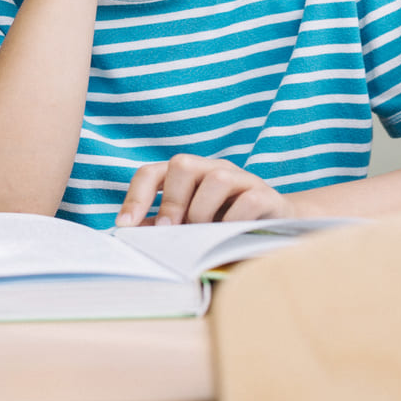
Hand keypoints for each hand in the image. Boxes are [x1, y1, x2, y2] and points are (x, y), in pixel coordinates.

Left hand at [116, 154, 295, 225]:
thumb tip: (129, 236)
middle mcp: (211, 169)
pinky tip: (230, 236)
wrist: (276, 228)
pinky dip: (234, 220)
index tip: (124, 226)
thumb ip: (163, 229)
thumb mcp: (189, 228)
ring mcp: (241, 178)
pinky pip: (248, 200)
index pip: (152, 173)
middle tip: (169, 232)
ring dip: (203, 212)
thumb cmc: (223, 228)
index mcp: (187, 176)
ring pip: (216, 178)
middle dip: (171, 202)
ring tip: (204, 234)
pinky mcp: (266, 195)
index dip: (135, 197)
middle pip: (183, 164)